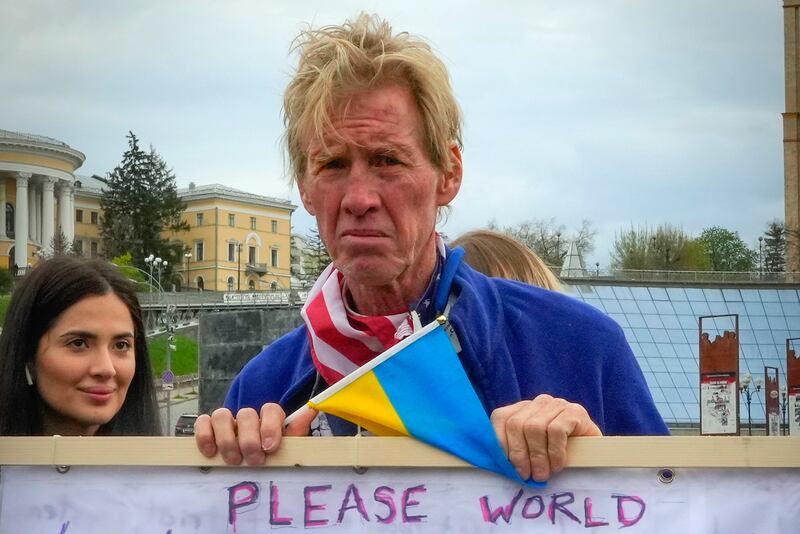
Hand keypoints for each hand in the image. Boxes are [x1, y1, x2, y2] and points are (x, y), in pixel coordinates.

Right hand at [194, 403, 317, 464]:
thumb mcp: (287, 448)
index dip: (270, 426)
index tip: (270, 448)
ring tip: (234, 460)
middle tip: (254, 461)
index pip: (270, 409)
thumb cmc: (271, 458)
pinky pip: (202, 422)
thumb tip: (312, 410)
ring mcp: (227, 422)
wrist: (252, 469)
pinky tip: (211, 453)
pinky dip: (204, 435)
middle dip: (249, 440)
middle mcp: (248, 417)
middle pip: (246, 414)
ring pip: (221, 415)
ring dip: (227, 439)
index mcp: (269, 418)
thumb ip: (296, 432)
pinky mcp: (208, 429)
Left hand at [490, 394, 601, 481]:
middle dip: (519, 454)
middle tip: (527, 475)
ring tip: (542, 474)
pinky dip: (555, 452)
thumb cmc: (559, 454)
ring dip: (537, 456)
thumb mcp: (533, 451)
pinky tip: (558, 465)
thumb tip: (500, 465)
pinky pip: (556, 431)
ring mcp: (557, 404)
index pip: (501, 418)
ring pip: (534, 427)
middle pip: (516, 424)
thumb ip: (516, 451)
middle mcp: (538, 402)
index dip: (501, 443)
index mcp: (523, 408)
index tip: (506, 467)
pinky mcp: (575, 411)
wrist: (596, 451)